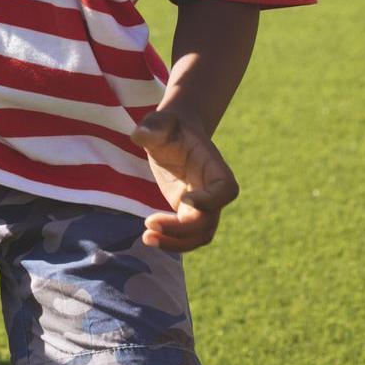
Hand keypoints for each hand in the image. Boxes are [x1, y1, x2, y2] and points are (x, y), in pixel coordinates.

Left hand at [133, 108, 239, 252]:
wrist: (172, 134)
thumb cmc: (169, 126)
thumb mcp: (159, 122)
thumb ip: (152, 126)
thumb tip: (139, 135)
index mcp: (214, 166)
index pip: (226, 189)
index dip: (211, 200)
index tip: (184, 201)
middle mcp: (212, 190)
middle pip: (210, 220)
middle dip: (182, 229)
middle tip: (149, 224)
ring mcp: (202, 205)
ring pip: (200, 235)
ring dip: (176, 243)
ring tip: (147, 237)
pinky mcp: (187, 214)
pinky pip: (186, 236)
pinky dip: (170, 241)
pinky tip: (148, 236)